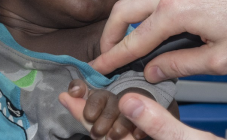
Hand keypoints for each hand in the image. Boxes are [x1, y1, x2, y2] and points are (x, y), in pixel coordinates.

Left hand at [61, 89, 221, 139]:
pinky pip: (138, 131)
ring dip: (105, 112)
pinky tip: (124, 103)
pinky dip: (127, 115)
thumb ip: (159, 126)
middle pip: (109, 133)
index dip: (84, 115)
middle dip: (89, 112)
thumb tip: (130, 102)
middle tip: (70, 92)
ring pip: (122, 131)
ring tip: (87, 94)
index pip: (107, 135)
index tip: (68, 97)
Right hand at [90, 0, 226, 82]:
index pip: (134, 40)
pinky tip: (170, 23)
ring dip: (133, 21)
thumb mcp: (223, 58)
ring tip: (137, 42)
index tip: (100, 68)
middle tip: (109, 54)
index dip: (113, 58)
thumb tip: (155, 70)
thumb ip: (182, 65)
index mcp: (176, 11)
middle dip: (111, 35)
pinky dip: (156, 8)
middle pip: (124, 11)